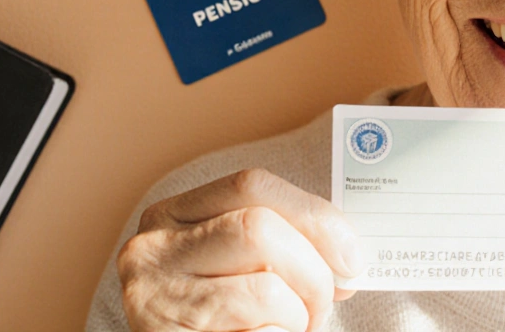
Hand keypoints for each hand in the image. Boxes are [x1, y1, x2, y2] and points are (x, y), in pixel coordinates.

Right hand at [116, 168, 363, 331]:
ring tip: (299, 325)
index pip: (252, 186)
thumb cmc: (215, 317)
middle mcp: (153, 245)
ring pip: (265, 285)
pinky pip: (256, 327)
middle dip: (314, 269)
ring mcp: (153, 293)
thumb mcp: (233, 267)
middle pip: (260, 228)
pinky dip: (282, 331)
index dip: (313, 214)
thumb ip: (277, 246)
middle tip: (328, 301)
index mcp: (174, 214)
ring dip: (299, 311)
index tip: (351, 254)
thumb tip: (346, 258)